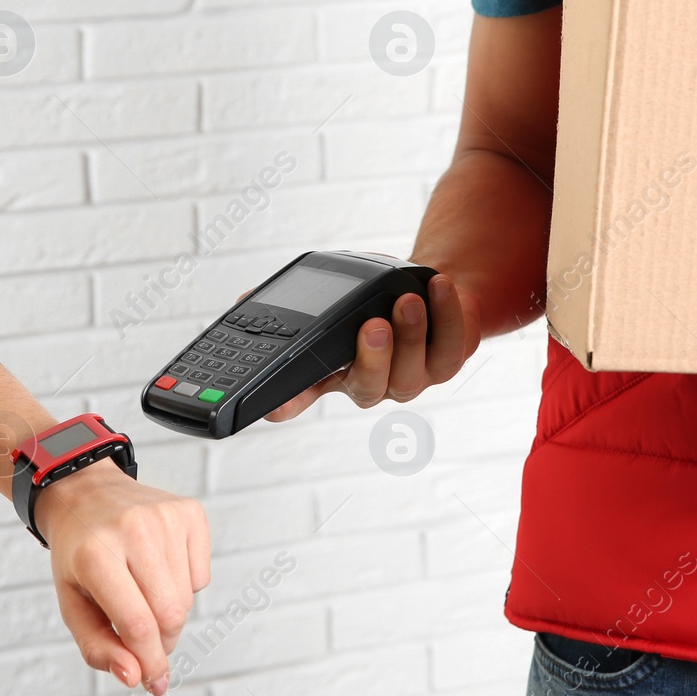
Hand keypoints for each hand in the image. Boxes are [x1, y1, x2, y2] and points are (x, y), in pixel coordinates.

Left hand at [32, 459, 210, 695]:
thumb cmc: (78, 556)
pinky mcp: (189, 512)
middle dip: (162, 641)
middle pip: (171, 614)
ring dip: (170, 613)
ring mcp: (165, 516)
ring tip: (144, 594)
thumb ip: (98, 647)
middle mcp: (133, 530)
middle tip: (145, 640)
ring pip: (187, 599)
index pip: (137, 624)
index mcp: (95, 554)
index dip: (149, 662)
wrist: (85, 493)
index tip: (154, 683)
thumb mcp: (72, 604)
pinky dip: (185, 586)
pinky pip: (202, 576)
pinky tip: (159, 568)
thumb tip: (136, 677)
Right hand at [266, 272, 478, 421]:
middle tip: (372, 325)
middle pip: (370, 387)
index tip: (273, 407)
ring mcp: (413, 376)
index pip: (304, 393)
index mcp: (336, 372)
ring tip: (406, 301)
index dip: (289, 404)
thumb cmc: (373, 301)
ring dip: (411, 334)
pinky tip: (439, 287)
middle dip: (373, 357)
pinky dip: (446, 315)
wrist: (427, 292)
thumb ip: (296, 305)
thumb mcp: (332, 299)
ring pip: (413, 370)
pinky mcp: (448, 359)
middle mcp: (374, 382)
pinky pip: (451, 345)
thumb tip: (245, 301)